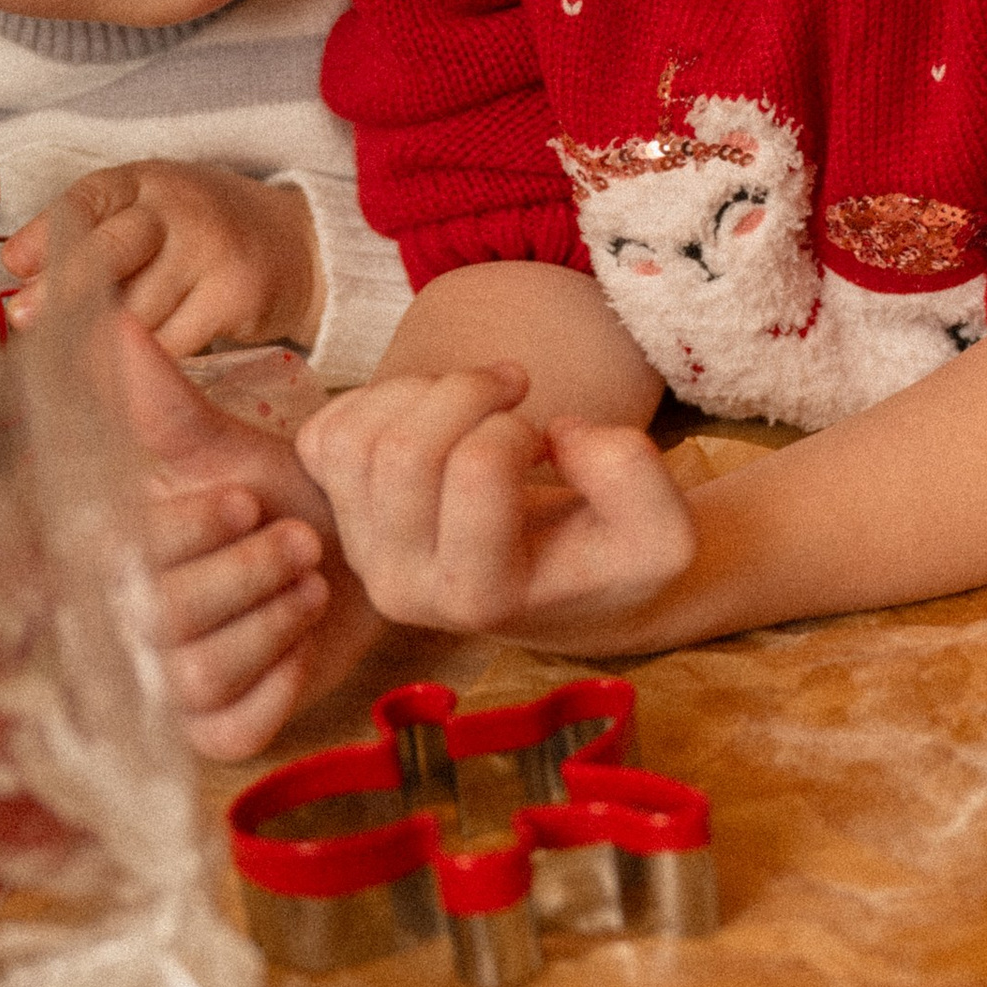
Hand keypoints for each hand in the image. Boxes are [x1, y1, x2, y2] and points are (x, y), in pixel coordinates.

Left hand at [2, 161, 324, 357]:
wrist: (300, 248)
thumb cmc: (204, 236)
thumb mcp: (152, 215)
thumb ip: (95, 240)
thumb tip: (22, 287)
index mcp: (148, 181)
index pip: (86, 200)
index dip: (44, 234)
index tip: (13, 266)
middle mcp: (180, 208)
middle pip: (106, 253)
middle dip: (60, 291)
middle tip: (23, 319)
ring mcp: (211, 251)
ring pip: (135, 311)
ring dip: (101, 340)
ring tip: (80, 354)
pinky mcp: (236, 295)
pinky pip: (172, 342)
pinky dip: (147, 361)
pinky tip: (135, 368)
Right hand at [113, 316, 381, 759]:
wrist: (355, 554)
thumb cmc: (279, 500)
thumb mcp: (225, 450)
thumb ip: (162, 400)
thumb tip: (106, 324)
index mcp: (101, 559)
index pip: (116, 559)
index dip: (193, 529)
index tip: (248, 500)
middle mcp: (114, 630)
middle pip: (159, 618)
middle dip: (247, 573)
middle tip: (302, 542)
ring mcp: (159, 690)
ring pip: (196, 674)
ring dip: (269, 622)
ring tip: (310, 583)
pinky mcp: (212, 734)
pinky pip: (233, 728)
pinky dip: (278, 683)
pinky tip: (304, 642)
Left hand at [295, 364, 695, 650]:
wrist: (558, 586)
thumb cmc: (605, 557)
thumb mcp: (663, 536)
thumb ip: (634, 480)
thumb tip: (560, 436)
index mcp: (480, 597)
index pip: (476, 470)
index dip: (519, 427)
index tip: (549, 438)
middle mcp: (405, 588)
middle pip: (404, 450)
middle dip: (466, 392)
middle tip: (513, 390)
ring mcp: (362, 555)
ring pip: (356, 438)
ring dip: (422, 391)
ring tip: (473, 400)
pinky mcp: (339, 519)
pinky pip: (324, 436)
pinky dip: (376, 402)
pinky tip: (431, 414)